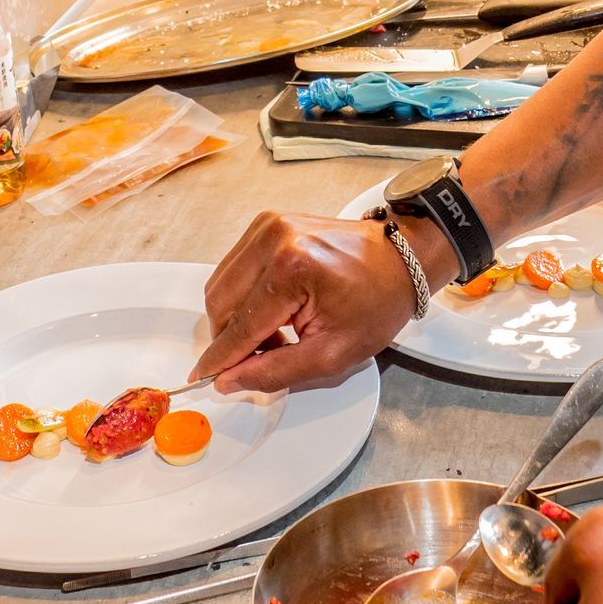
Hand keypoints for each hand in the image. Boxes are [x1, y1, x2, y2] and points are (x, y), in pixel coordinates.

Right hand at [188, 213, 428, 391]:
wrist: (401, 260)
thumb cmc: (378, 302)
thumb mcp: (334, 353)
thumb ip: (276, 371)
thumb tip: (229, 380)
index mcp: (292, 268)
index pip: (241, 326)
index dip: (220, 358)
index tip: (201, 378)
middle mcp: (274, 239)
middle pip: (220, 303)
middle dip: (232, 338)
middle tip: (264, 356)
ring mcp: (268, 226)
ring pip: (221, 285)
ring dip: (237, 317)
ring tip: (277, 332)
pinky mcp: (266, 224)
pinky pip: (234, 268)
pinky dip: (244, 296)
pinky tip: (275, 309)